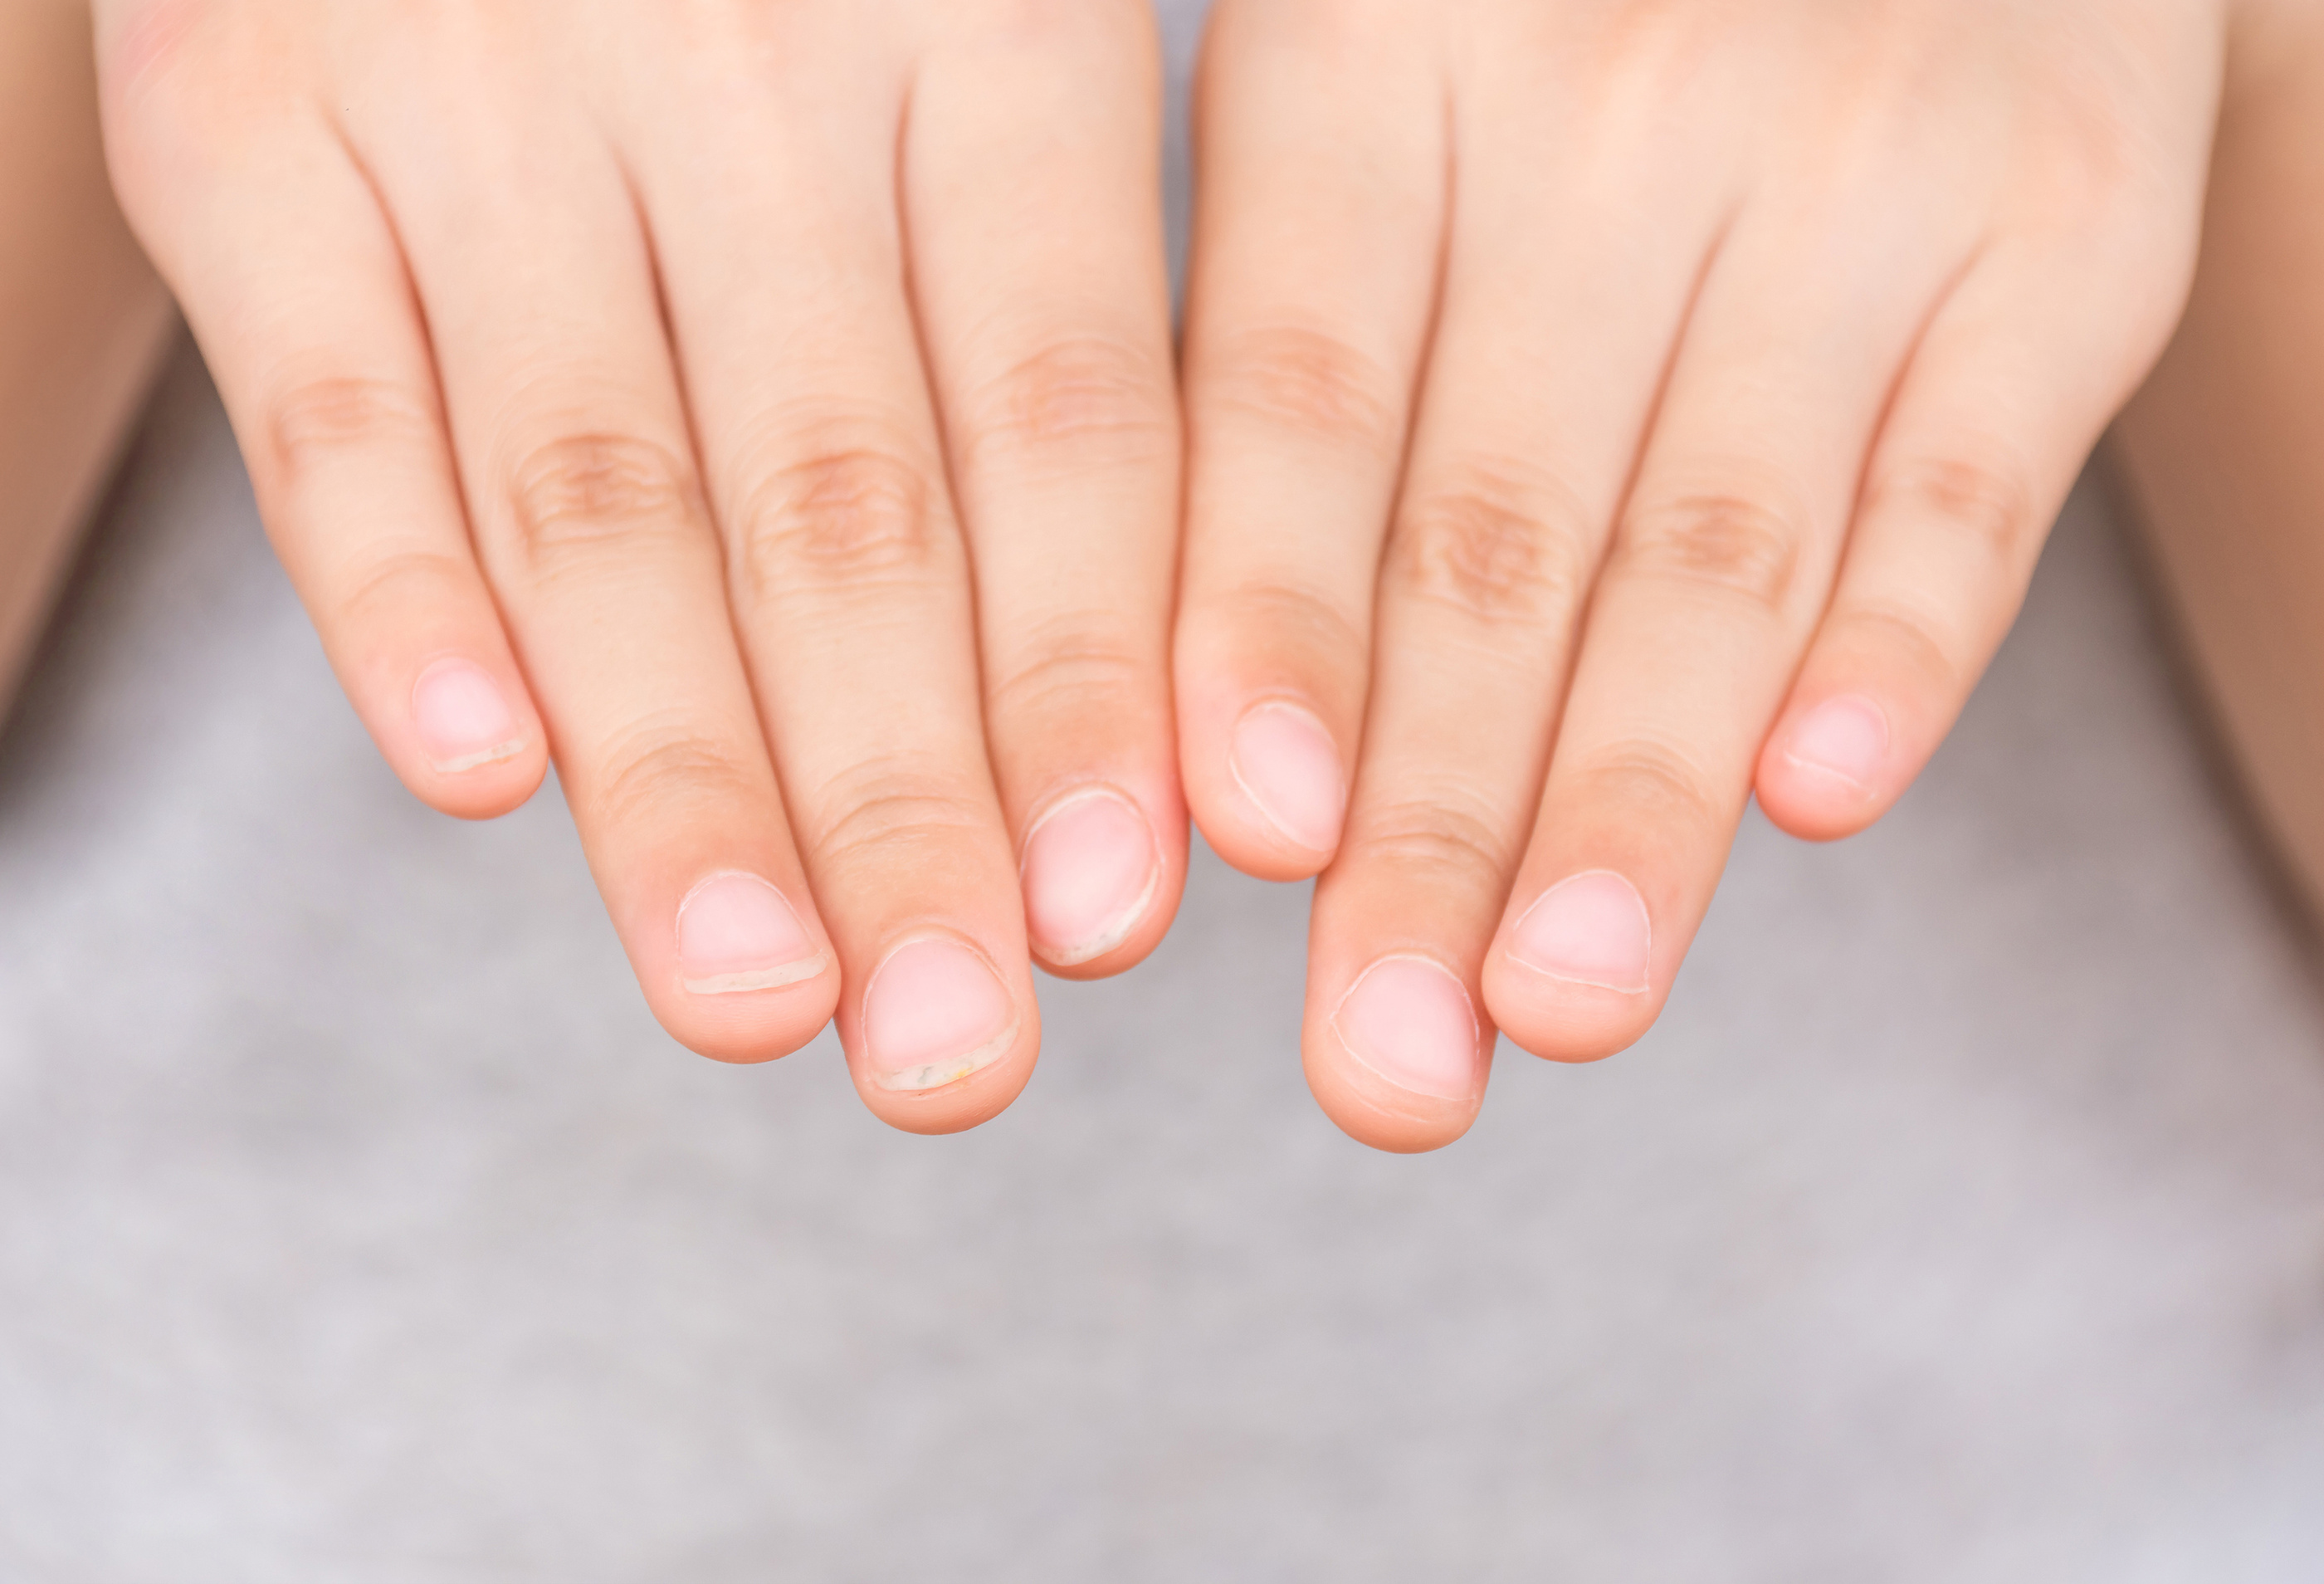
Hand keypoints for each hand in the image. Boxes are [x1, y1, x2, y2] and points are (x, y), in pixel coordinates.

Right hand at [96, 0, 1184, 1131]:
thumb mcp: (966, 50)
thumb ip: (1040, 330)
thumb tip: (1153, 735)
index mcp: (988, 34)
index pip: (1063, 419)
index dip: (1087, 680)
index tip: (1113, 918)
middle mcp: (748, 55)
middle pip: (845, 500)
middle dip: (906, 800)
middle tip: (951, 1049)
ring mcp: (481, 81)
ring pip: (600, 489)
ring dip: (677, 769)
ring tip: (756, 999)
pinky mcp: (250, 113)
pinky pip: (331, 394)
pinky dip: (398, 591)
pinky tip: (480, 775)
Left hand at [1178, 0, 2226, 1149]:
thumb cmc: (1559, 43)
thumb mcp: (1378, 103)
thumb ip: (1279, 369)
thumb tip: (1200, 754)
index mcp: (1371, 56)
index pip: (1290, 399)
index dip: (1266, 633)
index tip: (1244, 854)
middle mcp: (1602, 92)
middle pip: (1491, 523)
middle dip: (1434, 819)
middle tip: (1382, 1067)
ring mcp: (1850, 154)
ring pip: (1715, 539)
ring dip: (1637, 796)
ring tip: (1562, 1009)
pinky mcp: (2061, 222)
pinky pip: (1969, 473)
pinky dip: (1898, 644)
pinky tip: (1818, 801)